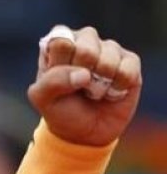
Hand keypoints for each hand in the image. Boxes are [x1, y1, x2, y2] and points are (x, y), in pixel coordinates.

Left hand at [27, 25, 141, 146]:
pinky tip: (112, 92)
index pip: (61, 41)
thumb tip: (84, 74)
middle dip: (82, 73)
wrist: (85, 133)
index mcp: (58, 45)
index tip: (61, 78)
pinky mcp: (130, 61)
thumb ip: (51, 82)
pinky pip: (129, 67)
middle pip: (86, 46)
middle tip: (79, 87)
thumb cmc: (60, 110)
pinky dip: (119, 86)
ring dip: (101, 82)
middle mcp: (84, 41)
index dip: (62, 63)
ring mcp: (108, 49)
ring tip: (94, 91)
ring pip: (109, 56)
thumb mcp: (43, 99)